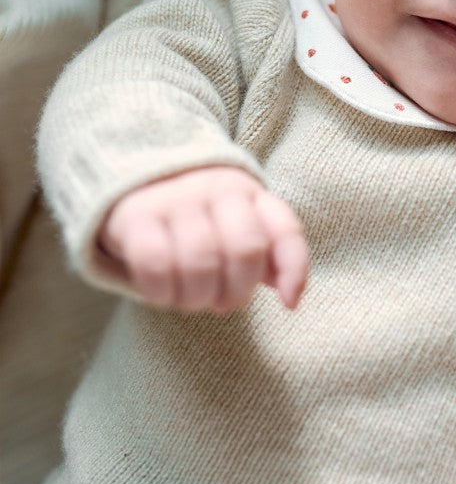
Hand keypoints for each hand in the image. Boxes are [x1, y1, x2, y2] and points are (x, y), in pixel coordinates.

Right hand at [98, 166, 307, 311]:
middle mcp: (215, 189)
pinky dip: (162, 293)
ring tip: (191, 300)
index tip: (289, 304)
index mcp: (248, 193)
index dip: (294, 269)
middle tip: (222, 304)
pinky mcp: (135, 215)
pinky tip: (162, 296)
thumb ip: (266, 256)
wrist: (133, 179)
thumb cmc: (197, 218)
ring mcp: (175, 199)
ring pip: (200, 261)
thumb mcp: (236, 226)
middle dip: (238, 291)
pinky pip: (155, 265)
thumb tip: (291, 295)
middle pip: (245, 249)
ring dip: (197, 298)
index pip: (284, 228)